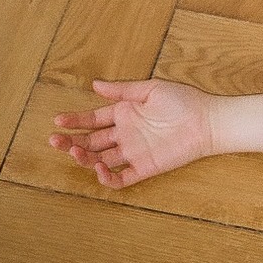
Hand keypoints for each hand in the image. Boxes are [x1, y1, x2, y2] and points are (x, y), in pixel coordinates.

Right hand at [49, 78, 214, 188]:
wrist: (208, 120)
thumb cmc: (183, 101)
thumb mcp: (150, 89)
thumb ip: (122, 90)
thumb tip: (94, 84)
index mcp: (125, 114)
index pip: (93, 120)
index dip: (75, 121)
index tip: (58, 120)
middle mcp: (126, 134)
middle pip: (91, 141)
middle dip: (71, 141)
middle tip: (55, 140)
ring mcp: (134, 152)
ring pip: (101, 159)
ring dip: (84, 158)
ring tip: (74, 152)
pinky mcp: (145, 167)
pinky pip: (121, 178)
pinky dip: (107, 178)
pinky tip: (98, 169)